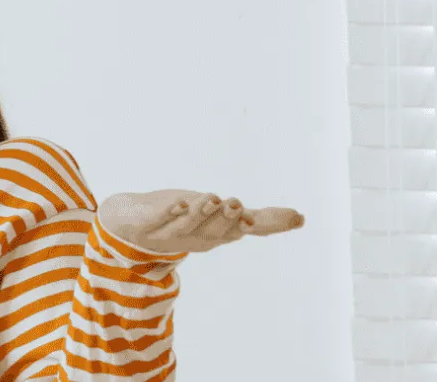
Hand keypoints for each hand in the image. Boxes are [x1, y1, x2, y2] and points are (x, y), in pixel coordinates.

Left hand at [97, 189, 304, 254]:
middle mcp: (196, 237)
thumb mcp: (226, 218)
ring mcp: (171, 232)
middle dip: (227, 217)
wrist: (135, 223)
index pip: (243, 230)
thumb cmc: (188, 218)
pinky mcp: (148, 224)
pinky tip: (176, 203)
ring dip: (200, 213)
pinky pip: (159, 219)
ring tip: (211, 199)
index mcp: (217, 236)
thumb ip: (261, 219)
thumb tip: (300, 218)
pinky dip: (167, 213)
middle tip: (237, 203)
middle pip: (215, 229)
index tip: (289, 218)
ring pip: (188, 224)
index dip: (263, 225)